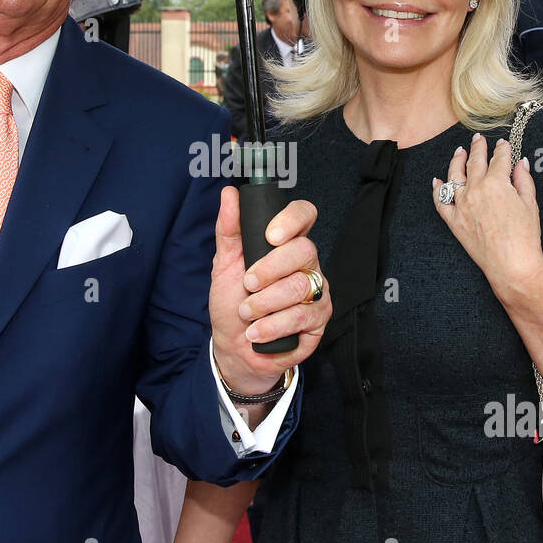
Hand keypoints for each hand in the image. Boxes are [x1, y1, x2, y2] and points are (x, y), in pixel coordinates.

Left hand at [208, 186, 330, 395]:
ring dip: (265, 302)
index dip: (292, 220)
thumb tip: (229, 194)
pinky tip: (257, 332)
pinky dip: (272, 326)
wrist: (234, 347)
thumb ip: (229, 230)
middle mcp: (306, 264)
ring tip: (246, 313)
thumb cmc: (232, 302)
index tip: (270, 235)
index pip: (304, 215)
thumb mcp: (224, 264)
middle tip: (247, 283)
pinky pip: (302, 317)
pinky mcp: (319, 319)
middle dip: (269, 269)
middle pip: (304, 251)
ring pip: (300, 286)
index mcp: (286, 244)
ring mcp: (316, 291)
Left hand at [432, 133, 542, 295]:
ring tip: (459, 152)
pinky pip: (441, 201)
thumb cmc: (524, 236)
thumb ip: (523, 180)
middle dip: (478, 148)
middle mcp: (475, 190)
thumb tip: (520, 163)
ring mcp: (462, 205)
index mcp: (496, 183)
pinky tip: (437, 181)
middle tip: (478, 139)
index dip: (502, 150)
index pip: (499, 160)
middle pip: (475, 162)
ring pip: (455, 176)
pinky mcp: (454, 220)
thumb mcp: (530, 204)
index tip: (502, 145)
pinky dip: (438, 189)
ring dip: (456, 161)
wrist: (511, 264)